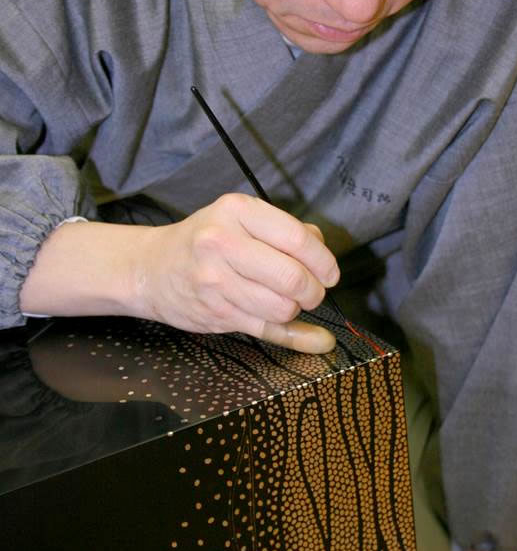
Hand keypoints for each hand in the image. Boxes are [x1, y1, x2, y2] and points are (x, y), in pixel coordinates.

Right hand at [132, 193, 339, 351]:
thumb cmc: (204, 240)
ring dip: (295, 309)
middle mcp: (222, 243)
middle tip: (312, 291)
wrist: (151, 268)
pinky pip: (268, 330)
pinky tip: (317, 339)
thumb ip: (284, 230)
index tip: (330, 273)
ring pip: (282, 307)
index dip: (323, 261)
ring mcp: (216, 281)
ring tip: (286, 300)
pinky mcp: (215, 314)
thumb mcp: (240, 219)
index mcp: (236, 211)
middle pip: (292, 277)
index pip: (296, 239)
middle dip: (313, 290)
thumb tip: (322, 252)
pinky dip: (298, 337)